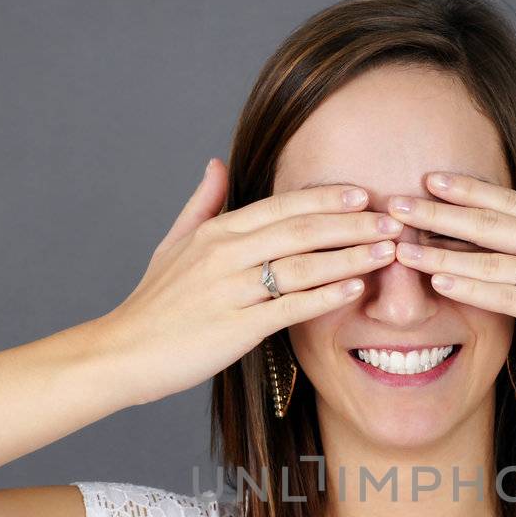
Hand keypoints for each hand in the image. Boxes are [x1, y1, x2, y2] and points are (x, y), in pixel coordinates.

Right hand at [94, 158, 406, 405]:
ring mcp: (230, 290)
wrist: (121, 353)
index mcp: (215, 232)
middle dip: (351, 223)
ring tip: (387, 251)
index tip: (362, 193)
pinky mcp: (234, 328)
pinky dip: (324, 295)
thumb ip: (201, 204)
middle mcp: (224, 254)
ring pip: (301, 265)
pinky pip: (288, 306)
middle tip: (394, 220)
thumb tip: (216, 163)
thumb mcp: (172, 245)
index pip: (280, 206)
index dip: (324, 198)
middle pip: (300, 230)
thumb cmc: (153, 304)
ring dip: (349, 256)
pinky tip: (355, 289)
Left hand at [384, 171, 515, 397]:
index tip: (429, 178)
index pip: (510, 201)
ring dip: (442, 250)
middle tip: (396, 203)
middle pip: (492, 222)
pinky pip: (508, 295)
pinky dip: (471, 286)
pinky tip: (440, 280)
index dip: (469, 189)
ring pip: (493, 257)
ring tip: (402, 244)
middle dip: (440, 212)